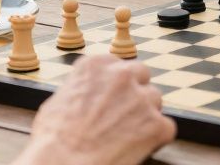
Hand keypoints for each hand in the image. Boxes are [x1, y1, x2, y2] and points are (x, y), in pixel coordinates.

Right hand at [16, 56, 174, 164]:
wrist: (62, 163)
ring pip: (154, 100)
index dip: (117, 84)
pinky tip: (137, 147)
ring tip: (125, 135)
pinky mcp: (156, 124)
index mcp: (97, 65)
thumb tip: (88, 93)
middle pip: (141, 75)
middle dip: (135, 91)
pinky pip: (165, 127)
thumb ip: (82, 87)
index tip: (113, 96)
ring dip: (145, 114)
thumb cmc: (53, 139)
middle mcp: (123, 75)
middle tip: (124, 113)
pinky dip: (155, 138)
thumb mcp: (59, 99)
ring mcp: (142, 99)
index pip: (119, 65)